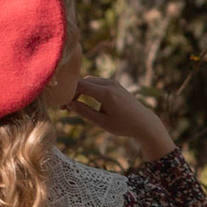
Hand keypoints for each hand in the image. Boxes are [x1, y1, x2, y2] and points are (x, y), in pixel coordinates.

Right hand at [57, 68, 175, 159]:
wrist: (144, 122)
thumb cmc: (124, 125)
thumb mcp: (102, 122)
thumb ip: (85, 112)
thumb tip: (69, 104)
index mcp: (106, 93)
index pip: (80, 85)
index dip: (68, 94)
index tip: (61, 106)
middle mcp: (109, 84)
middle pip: (83, 81)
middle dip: (72, 92)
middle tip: (64, 107)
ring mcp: (113, 82)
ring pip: (89, 80)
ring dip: (79, 90)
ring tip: (72, 105)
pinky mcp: (114, 84)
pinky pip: (96, 82)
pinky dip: (88, 89)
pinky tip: (83, 101)